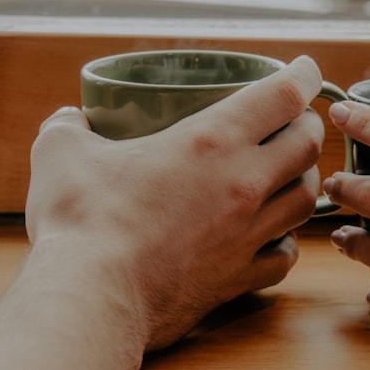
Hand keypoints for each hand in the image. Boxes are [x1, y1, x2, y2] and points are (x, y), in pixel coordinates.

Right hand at [25, 56, 325, 350]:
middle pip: (307, 146)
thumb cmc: (81, 222)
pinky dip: (284, 244)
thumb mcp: (62, 153)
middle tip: (295, 124)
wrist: (93, 297)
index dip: (302, 76)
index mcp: (211, 140)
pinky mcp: (239, 278)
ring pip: (305, 201)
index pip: (283, 96)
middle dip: (307, 128)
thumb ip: (68, 127)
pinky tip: (271, 239)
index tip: (305, 71)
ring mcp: (247, 234)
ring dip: (303, 183)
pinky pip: (284, 257)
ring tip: (288, 178)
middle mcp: (243, 184)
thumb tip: (69, 120)